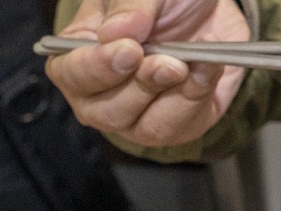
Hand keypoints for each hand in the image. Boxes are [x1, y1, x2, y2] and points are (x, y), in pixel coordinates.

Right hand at [45, 0, 249, 146]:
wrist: (211, 11)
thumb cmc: (166, 0)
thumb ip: (129, 5)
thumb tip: (115, 32)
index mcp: (80, 54)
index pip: (70, 74)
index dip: (96, 68)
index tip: (129, 51)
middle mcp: (102, 96)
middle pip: (106, 112)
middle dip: (138, 87)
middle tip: (164, 62)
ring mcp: (137, 119)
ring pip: (144, 127)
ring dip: (168, 94)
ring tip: (185, 63)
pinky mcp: (174, 127)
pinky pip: (180, 125)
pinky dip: (196, 94)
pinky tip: (206, 67)